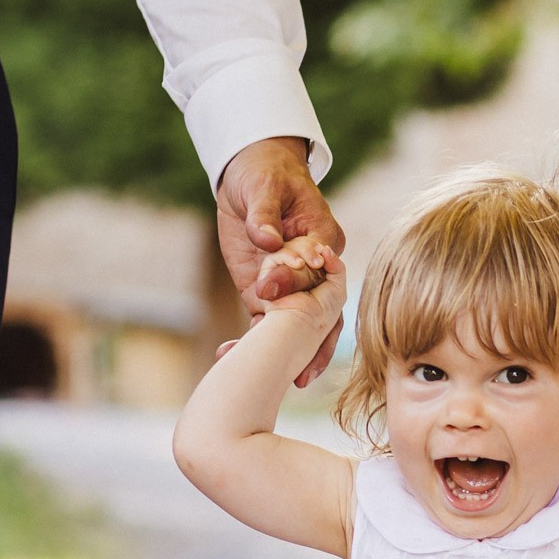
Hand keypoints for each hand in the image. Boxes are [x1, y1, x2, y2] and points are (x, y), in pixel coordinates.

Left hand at [215, 137, 346, 386]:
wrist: (249, 175)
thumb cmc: (263, 174)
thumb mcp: (263, 188)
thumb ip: (265, 216)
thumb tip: (267, 240)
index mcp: (324, 238)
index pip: (321, 271)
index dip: (299, 286)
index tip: (268, 294)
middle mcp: (315, 269)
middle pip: (323, 313)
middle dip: (314, 346)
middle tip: (301, 375)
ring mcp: (292, 285)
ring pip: (298, 327)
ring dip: (289, 357)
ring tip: (279, 385)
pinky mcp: (267, 293)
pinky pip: (265, 323)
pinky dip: (253, 343)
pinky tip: (233, 360)